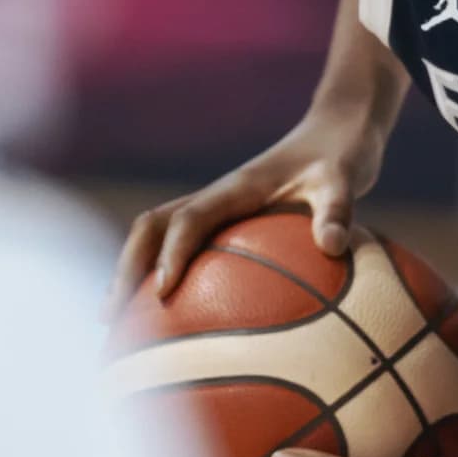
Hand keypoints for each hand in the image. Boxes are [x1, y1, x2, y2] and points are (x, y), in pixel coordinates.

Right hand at [108, 110, 385, 312]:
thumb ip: (337, 210)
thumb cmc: (339, 156)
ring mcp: (214, 208)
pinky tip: (166, 320)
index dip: (173, 253)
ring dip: (131, 274)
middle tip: (112, 318)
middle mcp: (215, 197)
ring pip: (156, 238)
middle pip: (151, 228)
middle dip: (127, 269)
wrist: (335, 131)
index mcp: (236, 188)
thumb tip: (332, 247)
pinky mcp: (222, 220)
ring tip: (116, 325)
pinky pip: (180, 247)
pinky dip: (159, 276)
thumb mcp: (345, 179)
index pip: (190, 220)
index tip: (163, 292)